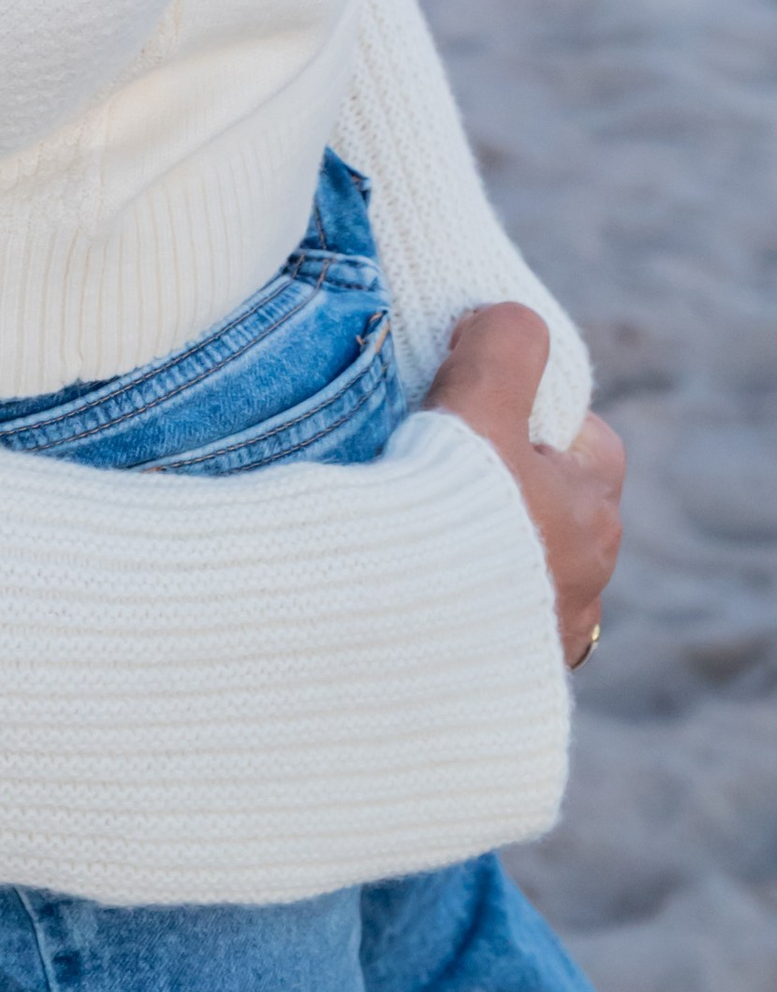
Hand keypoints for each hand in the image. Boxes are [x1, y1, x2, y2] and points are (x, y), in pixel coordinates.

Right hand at [423, 303, 622, 671]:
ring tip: (417, 529)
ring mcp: (544, 634)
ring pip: (524, 568)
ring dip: (484, 550)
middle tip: (439, 468)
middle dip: (508, 488)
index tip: (479, 410)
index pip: (589, 443)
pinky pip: (491, 623)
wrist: (399, 631)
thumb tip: (506, 317)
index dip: (535, 416)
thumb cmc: (447, 512)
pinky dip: (460, 600)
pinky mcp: (500, 674)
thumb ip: (504, 345)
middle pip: (554, 508)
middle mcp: (584, 581)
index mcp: (591, 514)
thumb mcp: (479, 403)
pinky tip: (413, 584)